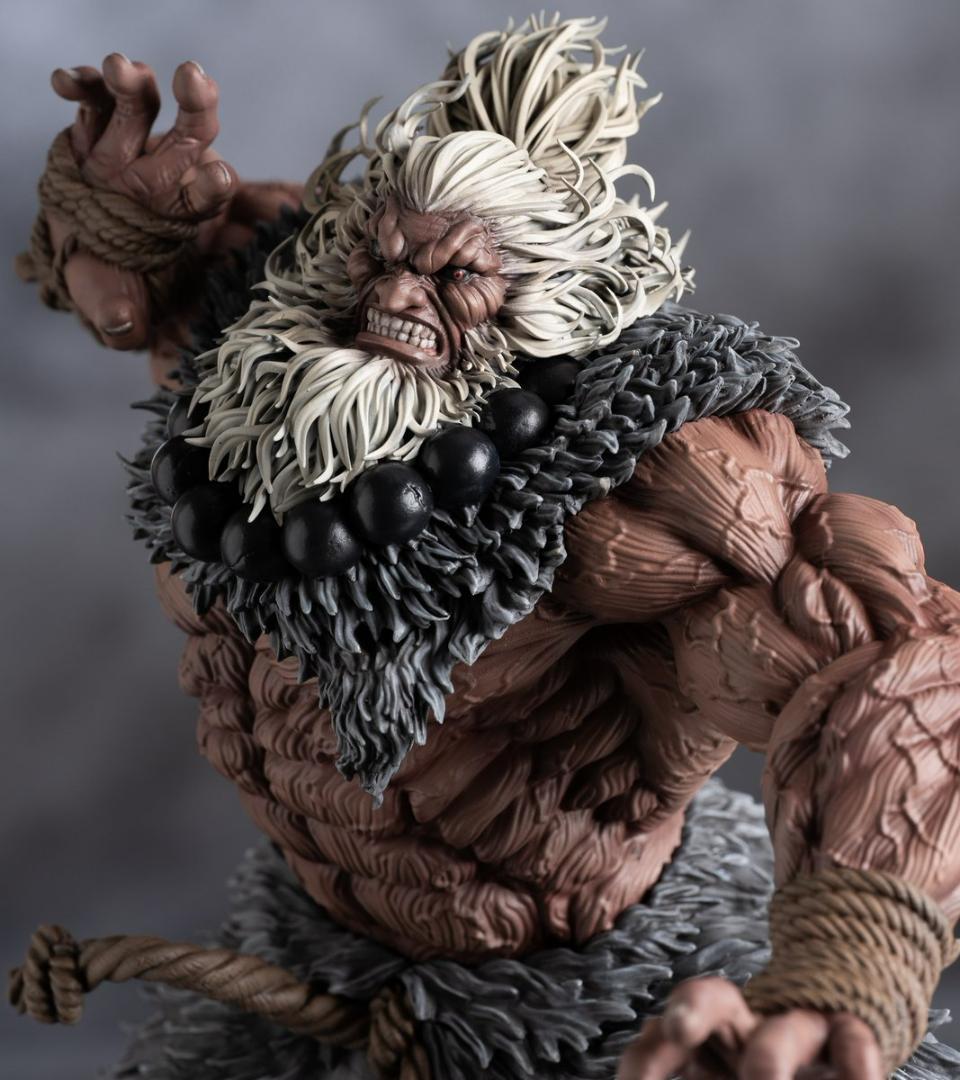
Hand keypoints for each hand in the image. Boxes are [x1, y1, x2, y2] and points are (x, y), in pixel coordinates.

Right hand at [46, 54, 236, 347]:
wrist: (80, 256)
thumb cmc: (110, 285)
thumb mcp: (118, 309)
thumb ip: (127, 322)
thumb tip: (131, 336)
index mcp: (182, 216)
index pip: (209, 195)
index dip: (213, 184)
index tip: (216, 175)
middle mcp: (163, 175)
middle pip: (193, 133)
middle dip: (196, 105)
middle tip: (193, 80)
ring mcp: (130, 147)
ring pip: (143, 106)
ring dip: (134, 83)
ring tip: (120, 69)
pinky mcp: (94, 128)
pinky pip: (92, 99)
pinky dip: (82, 86)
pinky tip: (64, 83)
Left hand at [617, 977, 884, 1079]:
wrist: (835, 1041)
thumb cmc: (754, 1068)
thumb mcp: (714, 1074)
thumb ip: (689, 1076)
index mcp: (706, 1037)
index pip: (664, 1033)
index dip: (645, 1057)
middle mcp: (748, 1024)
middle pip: (714, 997)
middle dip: (692, 1009)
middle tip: (676, 1030)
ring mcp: (800, 1028)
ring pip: (784, 1026)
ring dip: (770, 1056)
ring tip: (762, 1079)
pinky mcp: (848, 1035)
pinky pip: (852, 1042)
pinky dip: (854, 1065)